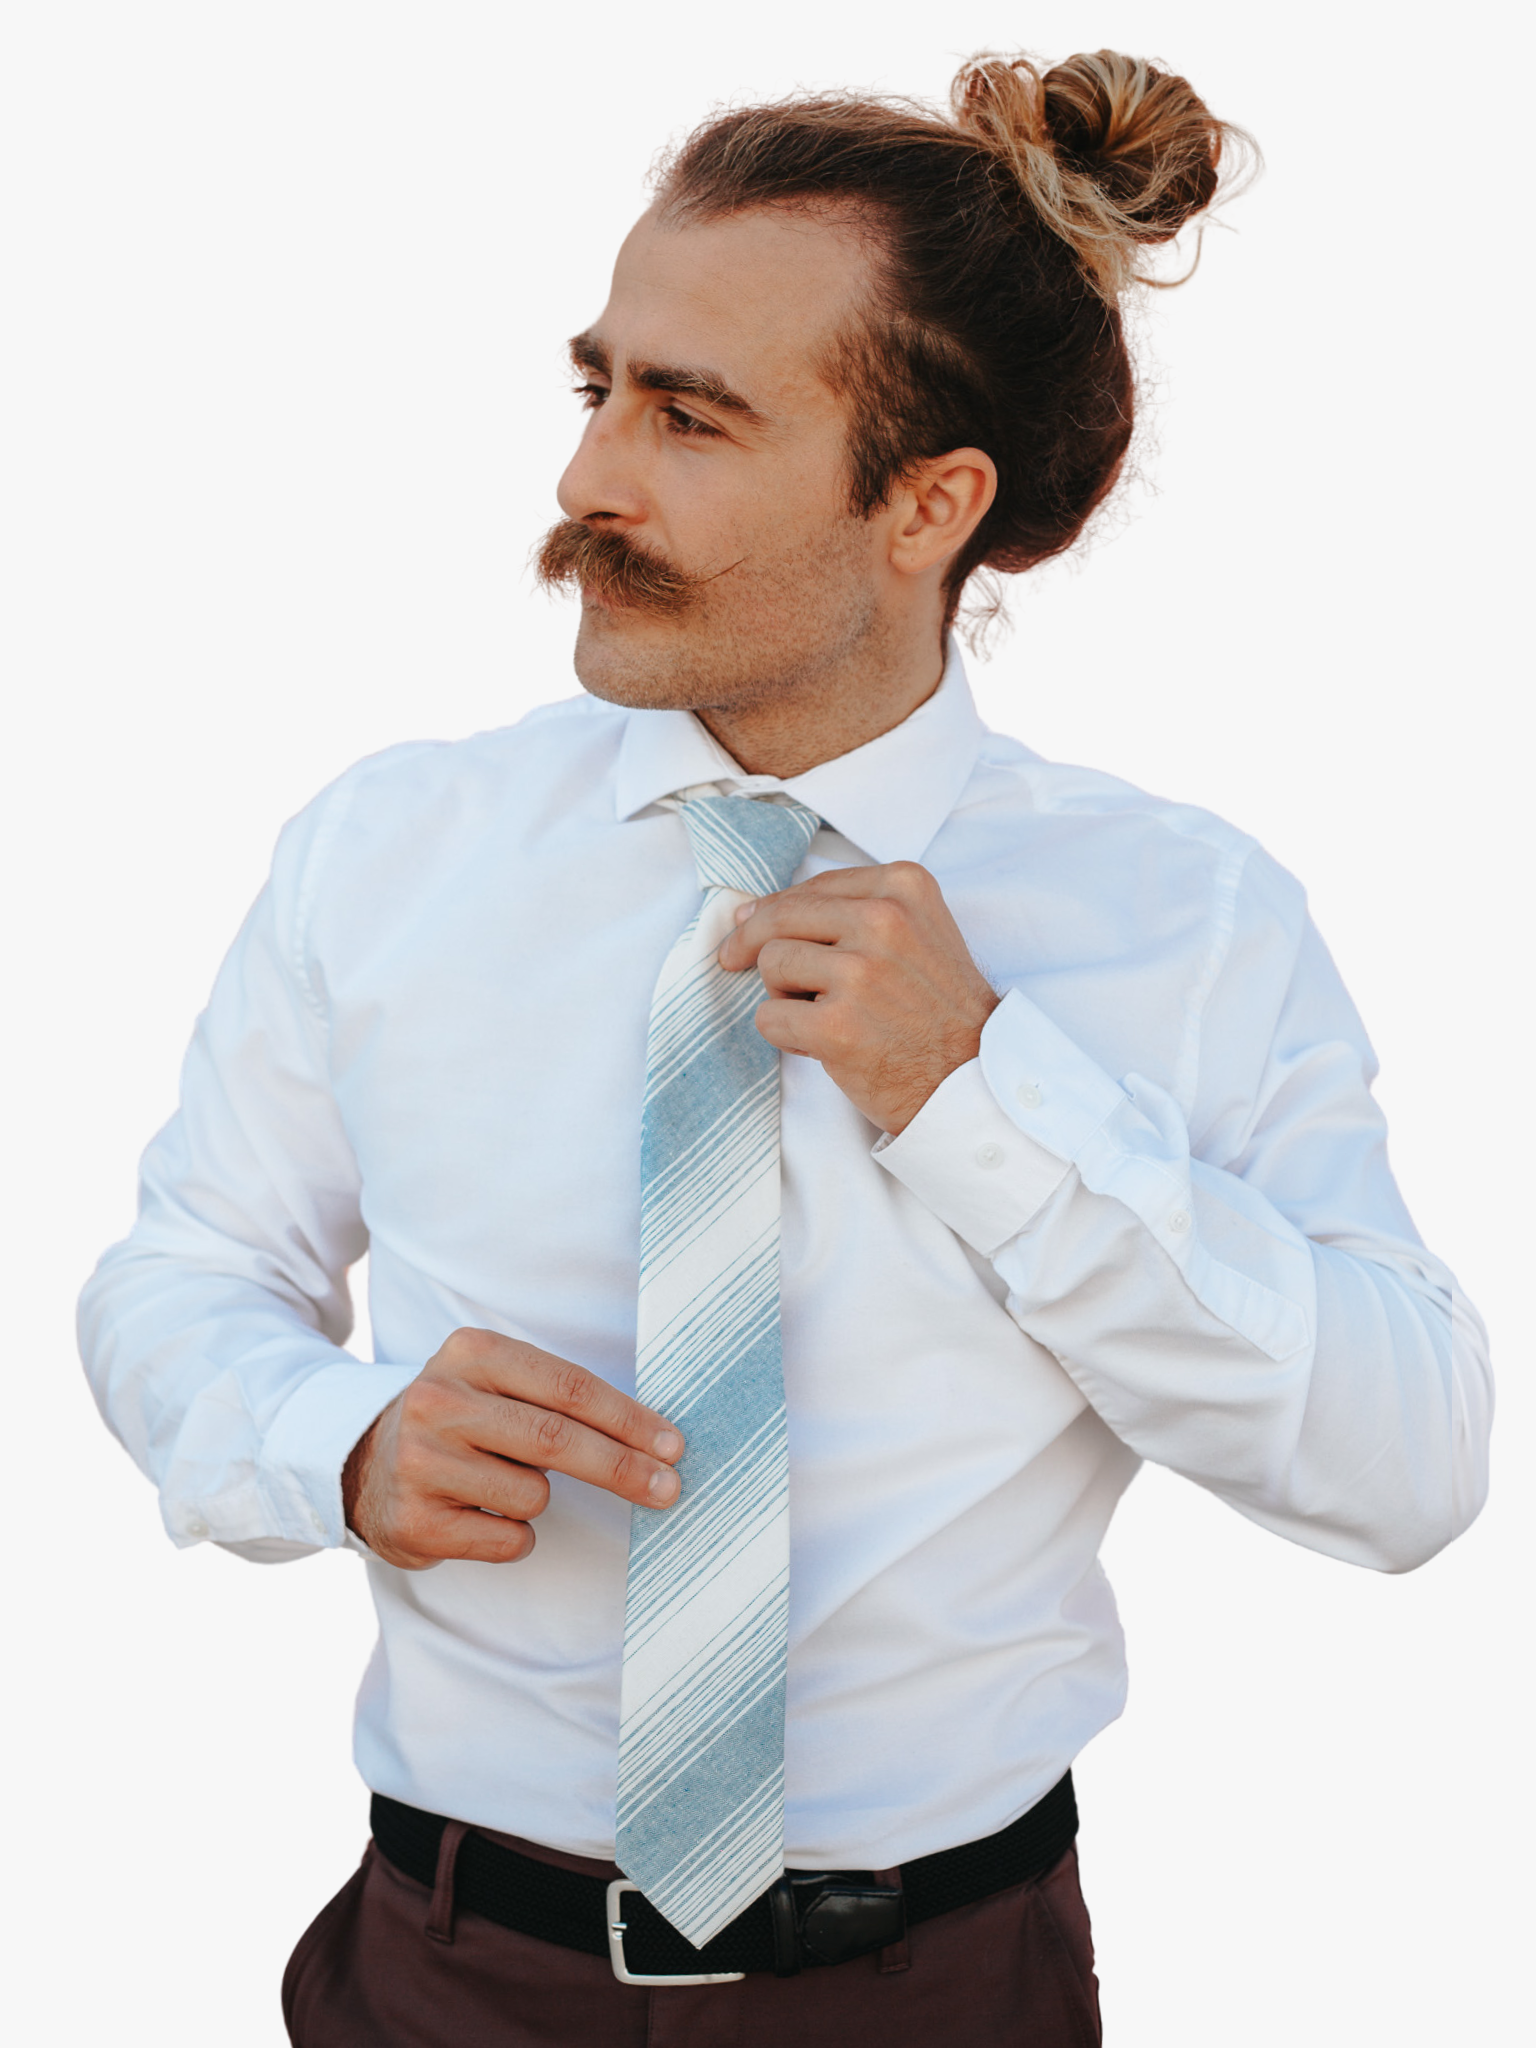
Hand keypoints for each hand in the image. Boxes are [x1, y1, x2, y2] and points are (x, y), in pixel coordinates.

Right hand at [342, 1327, 684, 1568]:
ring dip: (536, 1500)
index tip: (671, 1445)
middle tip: (667, 1487)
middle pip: (557, 1440)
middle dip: (623, 1468)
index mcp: (471, 1353)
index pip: (568, 1387)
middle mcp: (439, 1400)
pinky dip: (512, 1535)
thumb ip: (557, 1397)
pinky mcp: (416, 1520)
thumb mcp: (494, 1381)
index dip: (628, 1419)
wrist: (363, 1465)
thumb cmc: (459, 1421)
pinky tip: (478, 1515)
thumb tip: (652, 1439)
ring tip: (496, 1484)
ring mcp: (421, 1462)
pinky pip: (508, 1539)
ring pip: (533, 1495)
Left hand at [717, 861, 998, 1134]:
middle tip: (734, 961)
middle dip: (753, 944)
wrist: (973, 1079)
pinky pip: (769, 1017)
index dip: (774, 910)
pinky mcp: (838, 1027)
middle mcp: (884, 921)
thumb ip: (853, 910)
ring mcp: (861, 974)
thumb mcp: (918, 931)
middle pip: (780, 918)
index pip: (812, 887)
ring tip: (820, 1014)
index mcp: (903, 887)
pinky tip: (819, 1045)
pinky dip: (784, 1035)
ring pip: (771, 964)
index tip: (752, 926)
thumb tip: (752, 911)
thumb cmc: (938, 1010)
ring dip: (782, 994)